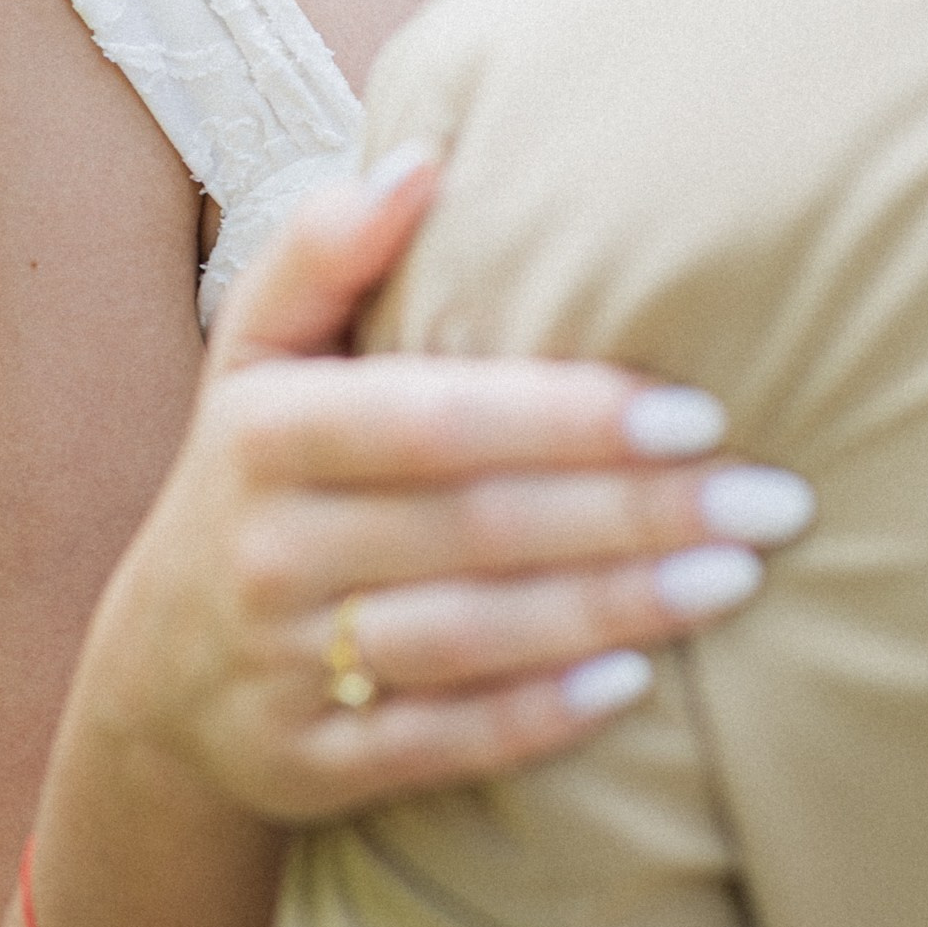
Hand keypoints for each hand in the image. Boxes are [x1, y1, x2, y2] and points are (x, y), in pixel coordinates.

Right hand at [67, 144, 812, 826]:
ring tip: (738, 577)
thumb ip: (327, 245)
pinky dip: (538, 718)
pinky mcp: (306, 768)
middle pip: (476, 529)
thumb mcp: (259, 347)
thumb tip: (424, 158)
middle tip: (771, 499)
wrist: (157, 664)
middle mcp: (269, 551)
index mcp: (266, 429)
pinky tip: (639, 685)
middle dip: (635, 514)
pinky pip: (437, 744)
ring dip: (614, 612)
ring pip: (471, 640)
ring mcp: (284, 669)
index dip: (567, 417)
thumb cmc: (257, 463)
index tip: (698, 410)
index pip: (436, 419)